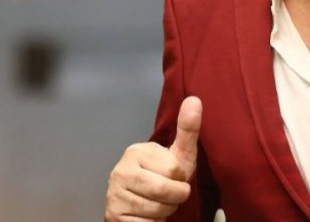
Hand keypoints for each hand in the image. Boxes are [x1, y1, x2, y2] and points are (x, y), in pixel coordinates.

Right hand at [105, 96, 202, 221]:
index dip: (181, 179)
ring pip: (159, 210)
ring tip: (157, 204)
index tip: (172, 177)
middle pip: (168, 190)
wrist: (133, 208)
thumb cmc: (160, 179)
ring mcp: (114, 194)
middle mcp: (120, 170)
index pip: (175, 170)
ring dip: (165, 212)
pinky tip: (146, 216)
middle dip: (175, 197)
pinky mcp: (113, 215)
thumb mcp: (177, 156)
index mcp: (135, 152)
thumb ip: (187, 130)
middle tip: (169, 194)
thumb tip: (195, 99)